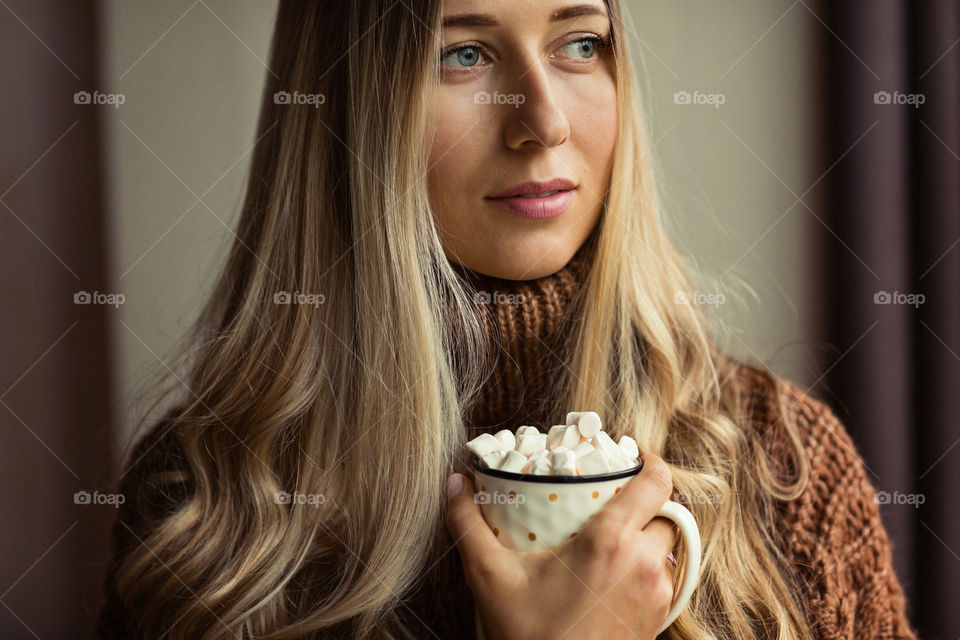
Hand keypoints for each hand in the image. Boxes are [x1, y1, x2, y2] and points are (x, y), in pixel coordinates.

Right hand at [445, 454, 677, 639]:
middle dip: (645, 503)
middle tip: (614, 501)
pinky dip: (645, 569)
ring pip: (666, 548)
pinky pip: (663, 580)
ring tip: (612, 539)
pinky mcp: (657, 623)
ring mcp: (657, 597)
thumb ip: (470, 525)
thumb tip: (455, 484)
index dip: (652, 462)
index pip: (657, 483)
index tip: (634, 456)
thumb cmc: (528, 636)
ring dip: (646, 538)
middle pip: (666, 514)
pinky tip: (613, 576)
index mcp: (612, 542)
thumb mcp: (491, 577)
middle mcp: (644, 565)